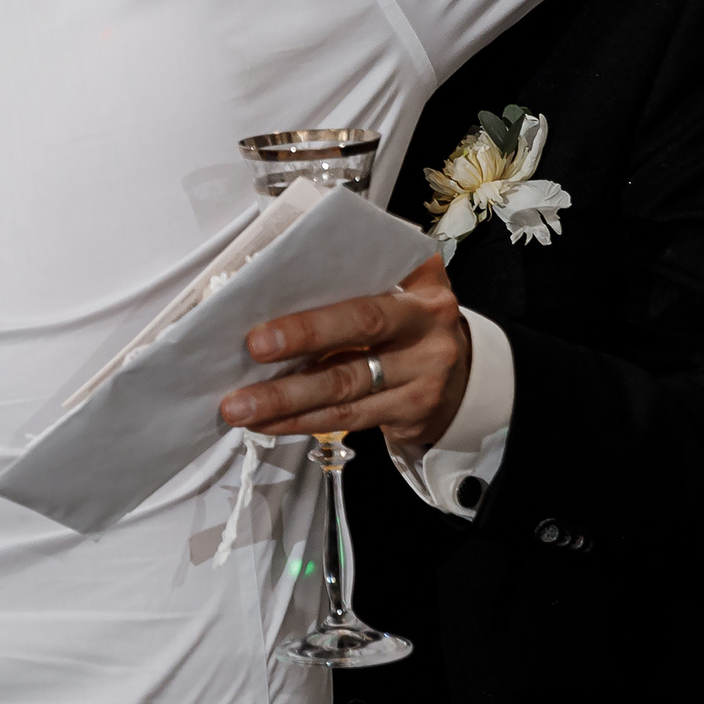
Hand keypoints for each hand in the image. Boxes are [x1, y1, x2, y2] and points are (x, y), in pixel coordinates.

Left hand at [219, 254, 469, 451]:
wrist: (463, 376)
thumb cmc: (406, 323)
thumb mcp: (398, 288)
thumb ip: (353, 279)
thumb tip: (269, 282)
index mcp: (420, 285)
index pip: (366, 291)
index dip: (318, 308)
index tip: (267, 311)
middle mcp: (429, 327)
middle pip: (360, 329)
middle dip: (301, 339)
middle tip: (251, 350)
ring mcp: (425, 374)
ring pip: (346, 387)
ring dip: (286, 399)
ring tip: (239, 406)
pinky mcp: (413, 412)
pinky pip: (349, 419)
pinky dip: (301, 422)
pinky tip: (267, 423)